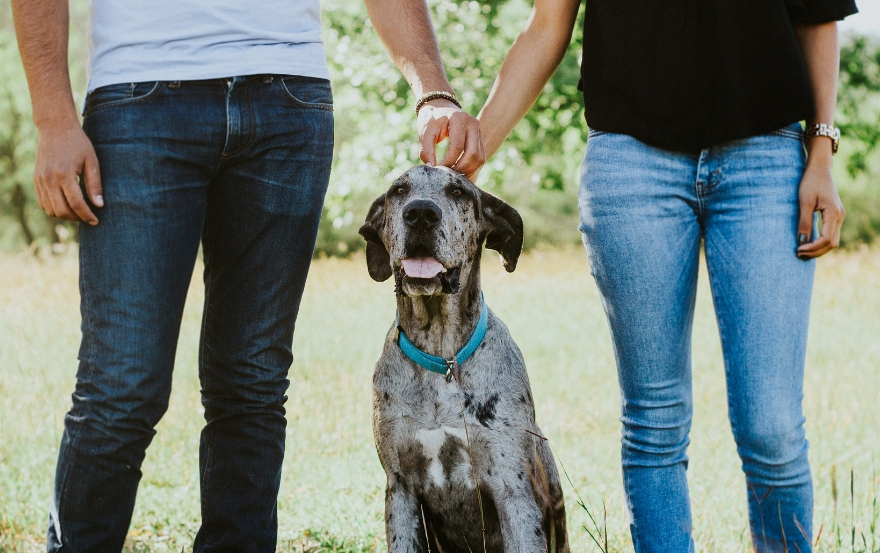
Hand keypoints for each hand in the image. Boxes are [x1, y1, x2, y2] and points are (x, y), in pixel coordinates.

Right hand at [34, 122, 102, 224]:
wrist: (56, 128)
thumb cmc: (78, 144)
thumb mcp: (91, 162)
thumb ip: (95, 184)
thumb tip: (99, 205)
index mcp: (64, 174)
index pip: (76, 203)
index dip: (87, 215)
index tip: (96, 221)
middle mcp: (48, 179)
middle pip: (61, 211)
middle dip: (76, 218)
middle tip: (88, 217)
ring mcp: (40, 180)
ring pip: (50, 210)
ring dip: (65, 215)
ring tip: (79, 212)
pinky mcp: (36, 180)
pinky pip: (43, 203)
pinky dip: (55, 209)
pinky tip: (67, 205)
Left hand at [418, 99, 484, 181]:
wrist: (441, 107)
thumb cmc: (432, 119)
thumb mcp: (425, 131)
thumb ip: (426, 149)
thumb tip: (431, 168)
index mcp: (459, 119)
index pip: (457, 146)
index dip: (448, 162)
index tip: (438, 170)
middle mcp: (473, 124)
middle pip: (473, 154)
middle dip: (460, 169)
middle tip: (447, 175)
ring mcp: (479, 132)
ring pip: (480, 158)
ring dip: (468, 171)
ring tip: (453, 175)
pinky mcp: (480, 140)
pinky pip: (480, 158)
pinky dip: (471, 168)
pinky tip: (459, 172)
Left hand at [796, 144, 843, 258]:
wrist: (819, 169)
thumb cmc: (810, 182)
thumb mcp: (804, 201)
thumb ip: (804, 222)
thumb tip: (802, 242)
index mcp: (834, 213)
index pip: (826, 239)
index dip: (812, 248)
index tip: (798, 249)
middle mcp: (840, 216)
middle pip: (831, 243)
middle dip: (815, 252)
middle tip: (798, 255)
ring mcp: (839, 216)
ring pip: (833, 241)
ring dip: (818, 249)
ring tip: (802, 252)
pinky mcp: (834, 216)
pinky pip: (830, 234)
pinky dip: (821, 242)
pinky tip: (808, 244)